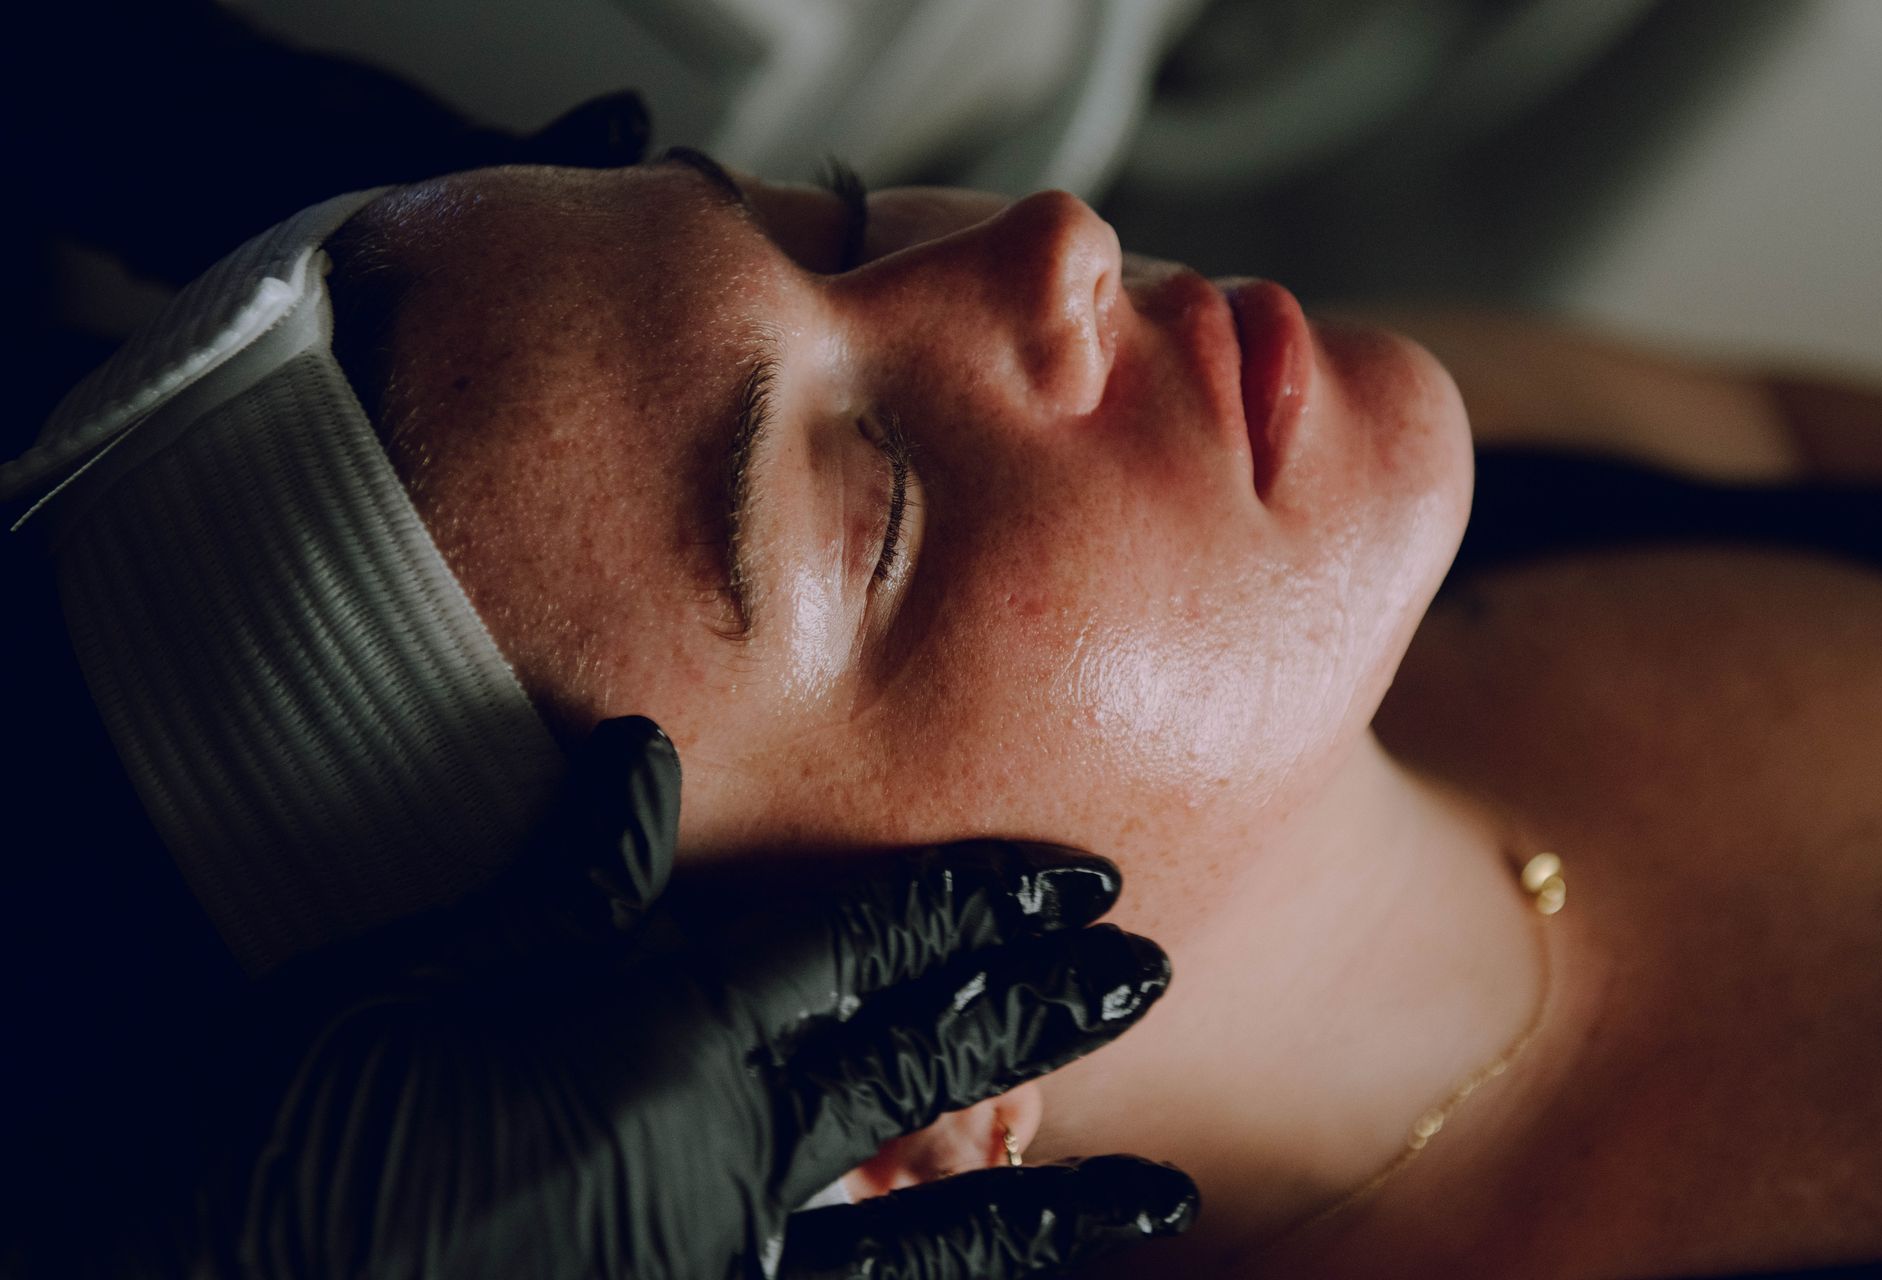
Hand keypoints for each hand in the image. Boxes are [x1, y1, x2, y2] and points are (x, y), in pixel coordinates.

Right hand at [129, 718, 1193, 1278]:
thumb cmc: (302, 1140)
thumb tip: (653, 763)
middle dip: (1038, 1015)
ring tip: (1160, 1200)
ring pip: (921, 1237)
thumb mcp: (414, 984)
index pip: (858, 949)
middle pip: (919, 1069)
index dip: (974, 906)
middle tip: (1145, 975)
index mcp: (660, 1046)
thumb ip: (560, 890)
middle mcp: (720, 1160)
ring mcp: (715, 1265)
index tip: (1074, 881)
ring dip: (1044, 1211)